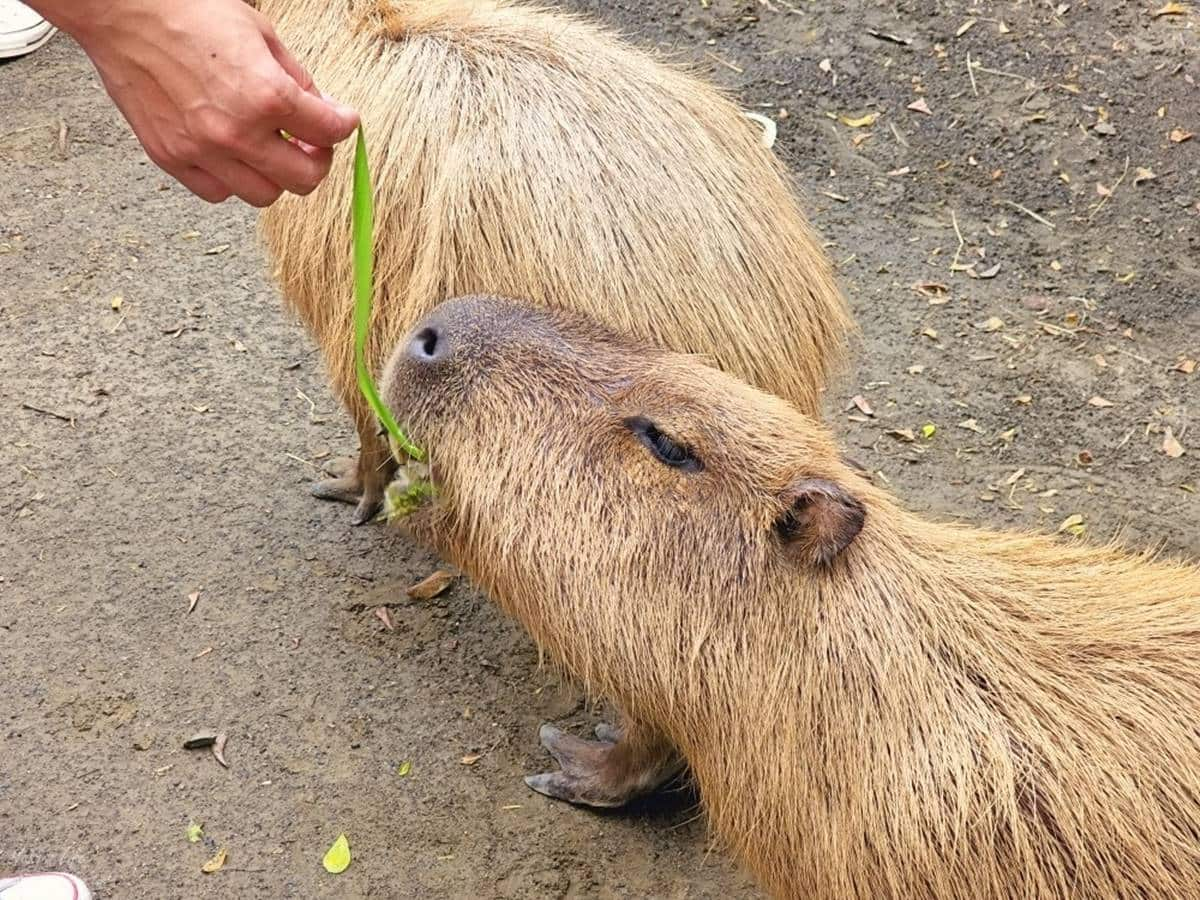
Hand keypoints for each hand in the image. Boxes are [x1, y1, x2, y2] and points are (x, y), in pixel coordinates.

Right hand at [41, 0, 358, 205]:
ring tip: (271, 149)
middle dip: (317, 161)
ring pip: (265, 195)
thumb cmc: (189, 12)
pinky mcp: (172, 159)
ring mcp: (202, 151)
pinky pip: (219, 193)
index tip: (342, 121)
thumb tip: (325, 110)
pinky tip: (234, 154)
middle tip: (310, 143)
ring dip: (276, 176)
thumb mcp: (262, 34)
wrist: (123, 11)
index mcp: (266, 95)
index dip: (344, 125)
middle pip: (304, 180)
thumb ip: (298, 80)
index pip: (330, 132)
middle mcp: (236, 132)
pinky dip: (234, 180)